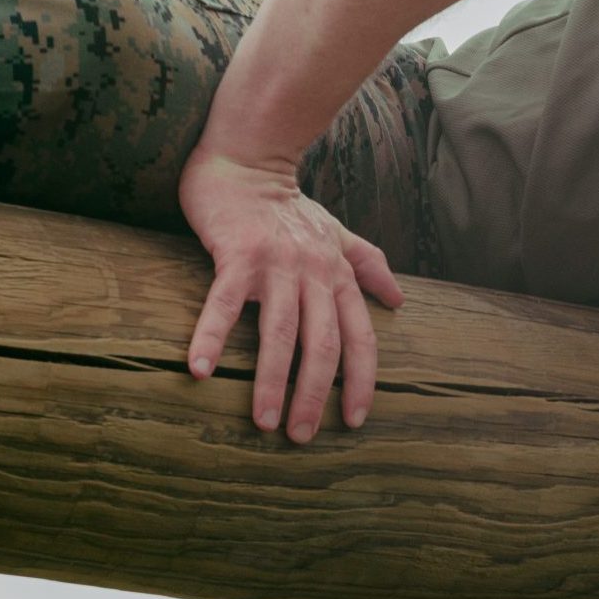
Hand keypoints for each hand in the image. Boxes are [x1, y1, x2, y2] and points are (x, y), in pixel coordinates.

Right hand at [177, 143, 404, 441]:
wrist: (247, 161)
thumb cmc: (289, 207)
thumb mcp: (338, 234)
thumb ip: (369, 265)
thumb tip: (400, 299)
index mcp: (338, 276)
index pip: (360, 338)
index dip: (362, 380)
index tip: (355, 420)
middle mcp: (315, 274)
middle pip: (323, 345)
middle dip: (316, 395)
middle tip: (303, 437)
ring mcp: (277, 265)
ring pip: (280, 333)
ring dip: (271, 382)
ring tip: (264, 423)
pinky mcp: (237, 255)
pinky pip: (223, 303)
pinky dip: (210, 336)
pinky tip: (198, 371)